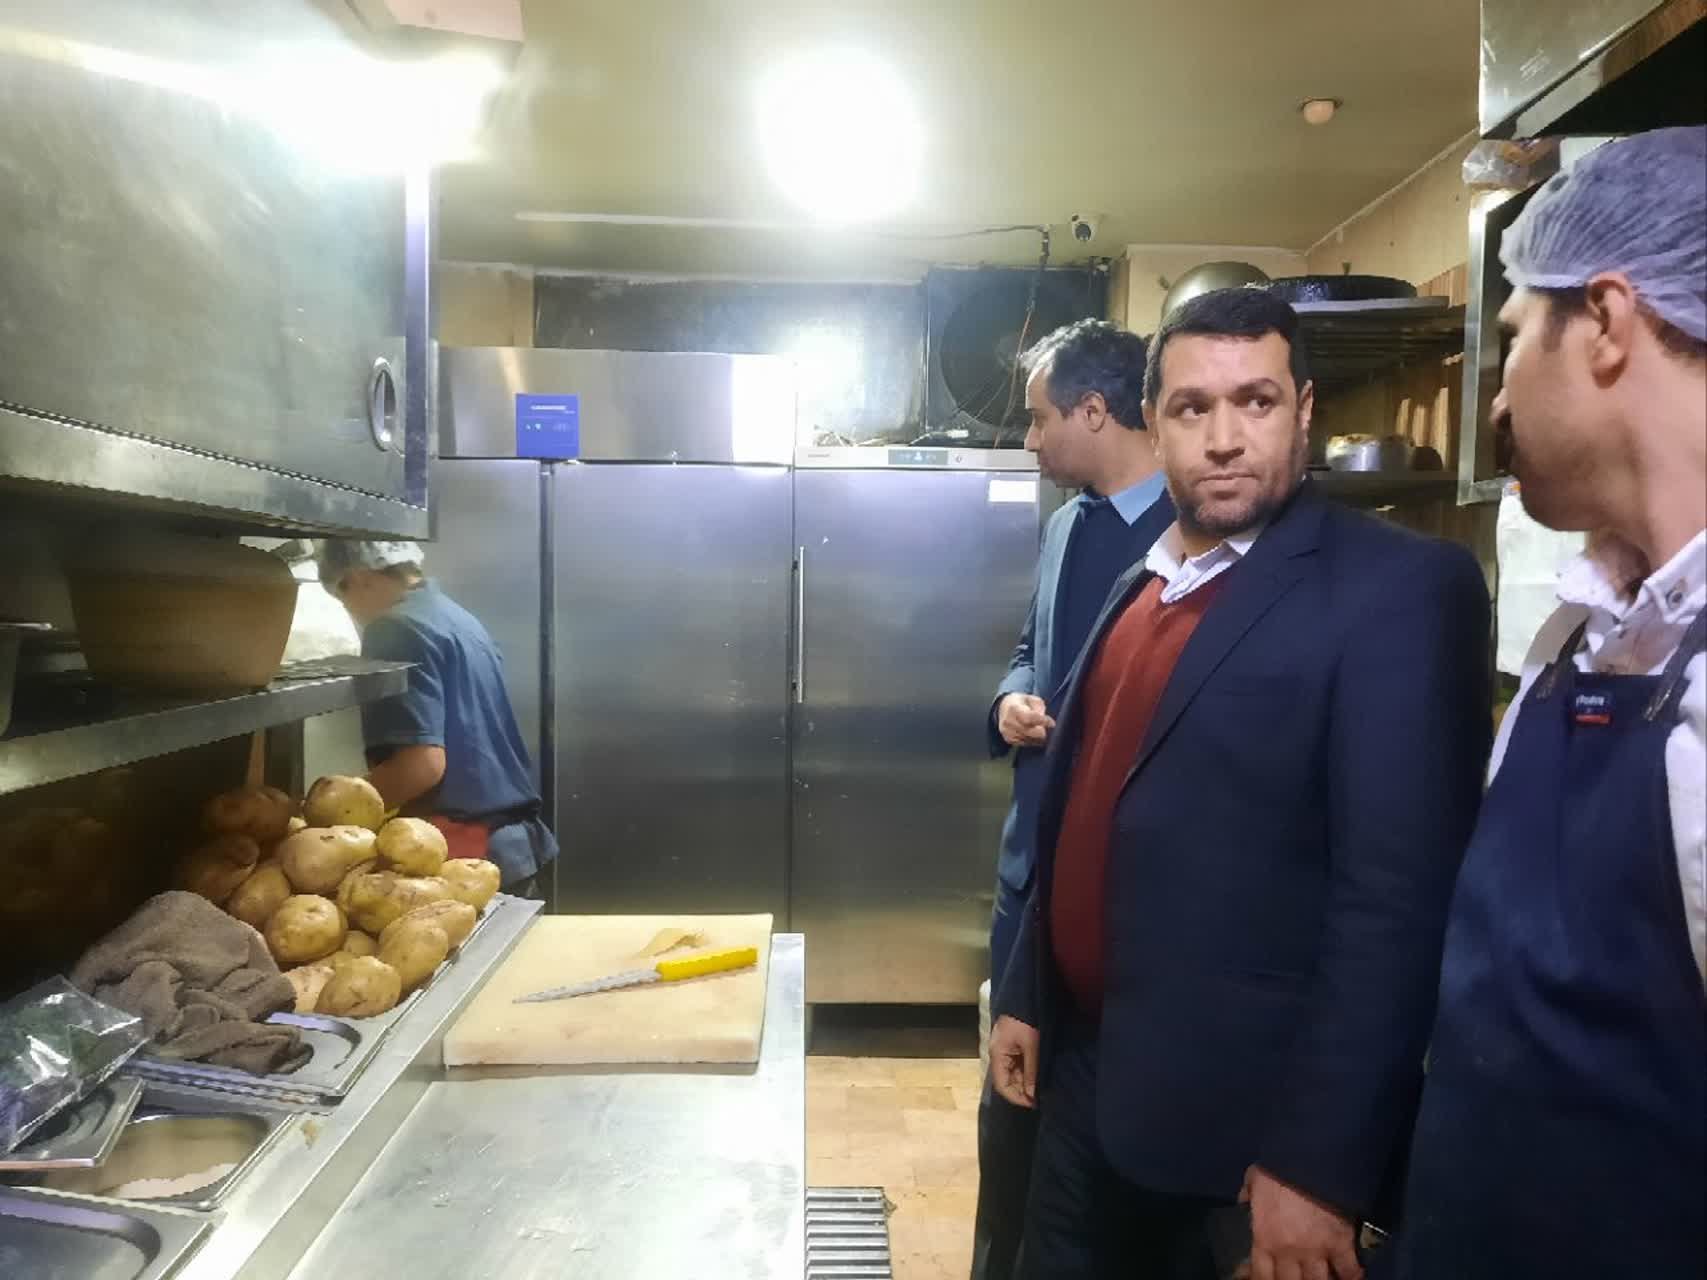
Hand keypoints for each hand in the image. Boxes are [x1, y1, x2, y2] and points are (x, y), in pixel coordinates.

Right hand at [989, 1015, 1038, 1108]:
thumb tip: (1032, 1094)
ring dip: (1025, 1082)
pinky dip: (1026, 1072)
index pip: (1001, 1085)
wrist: (1026, 997)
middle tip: (1040, 1097)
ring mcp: (1004, 1049)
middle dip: (1022, 1090)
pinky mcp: (1012, 1045)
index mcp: (997, 1054)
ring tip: (1041, 1087)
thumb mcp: (1032, 1047)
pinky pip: (1017, 1064)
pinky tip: (1037, 1075)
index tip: (1033, 1103)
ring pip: (1012, 1073)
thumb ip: (1031, 1072)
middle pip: (1006, 1080)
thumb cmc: (1027, 1020)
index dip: (1016, 1097)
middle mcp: (998, 1054)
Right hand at [998, 693, 1054, 747]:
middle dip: (1042, 730)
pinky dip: (1032, 739)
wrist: (1004, 708)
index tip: (1052, 723)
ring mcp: (1008, 732)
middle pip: (1032, 732)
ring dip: (1037, 736)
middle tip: (1045, 726)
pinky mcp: (1009, 740)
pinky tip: (1031, 732)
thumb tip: (1045, 720)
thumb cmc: (1021, 703)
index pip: (1030, 718)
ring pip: (1031, 739)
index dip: (1043, 721)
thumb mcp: (1032, 699)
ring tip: (1037, 727)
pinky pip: (1027, 744)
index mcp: (1014, 708)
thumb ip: (1039, 707)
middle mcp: (1008, 721)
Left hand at [1241, 1166, 1361, 1279]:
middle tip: (1296, 1277)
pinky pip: (1348, 1270)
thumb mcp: (1253, 1180)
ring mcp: (1316, 1251)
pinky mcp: (1341, 1244)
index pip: (1260, 1275)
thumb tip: (1243, 1200)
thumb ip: (1248, 1195)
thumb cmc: (1277, 1168)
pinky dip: (1351, 1275)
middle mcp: (1289, 1252)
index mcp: (1265, 1238)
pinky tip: (1351, 1277)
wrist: (1307, 1158)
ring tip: (1322, 1278)